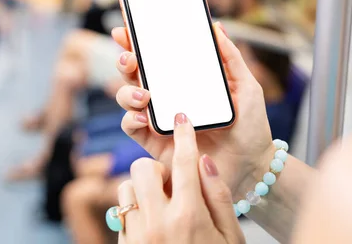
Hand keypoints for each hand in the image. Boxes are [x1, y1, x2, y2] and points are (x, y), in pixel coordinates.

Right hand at [112, 22, 274, 199]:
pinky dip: (131, 118)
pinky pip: (130, 126)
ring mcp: (158, 118)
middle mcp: (166, 96)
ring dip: (128, 91)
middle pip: (134, 73)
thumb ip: (231, 57)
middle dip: (125, 61)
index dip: (136, 41)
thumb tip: (216, 26)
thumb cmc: (250, 126)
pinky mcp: (154, 142)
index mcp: (183, 80)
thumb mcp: (246, 86)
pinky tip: (145, 116)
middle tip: (130, 58)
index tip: (126, 29)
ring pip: (127, 98)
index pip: (155, 56)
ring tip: (145, 95)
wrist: (251, 165)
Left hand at [117, 113, 244, 243]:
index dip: (184, 136)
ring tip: (160, 206)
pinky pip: (120, 212)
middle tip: (170, 182)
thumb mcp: (231, 236)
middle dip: (155, 167)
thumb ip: (219, 196)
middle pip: (142, 167)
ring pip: (126, 186)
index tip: (182, 120)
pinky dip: (135, 211)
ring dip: (142, 190)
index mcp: (188, 216)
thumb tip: (205, 161)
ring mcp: (135, 234)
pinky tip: (152, 224)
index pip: (183, 162)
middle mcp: (157, 222)